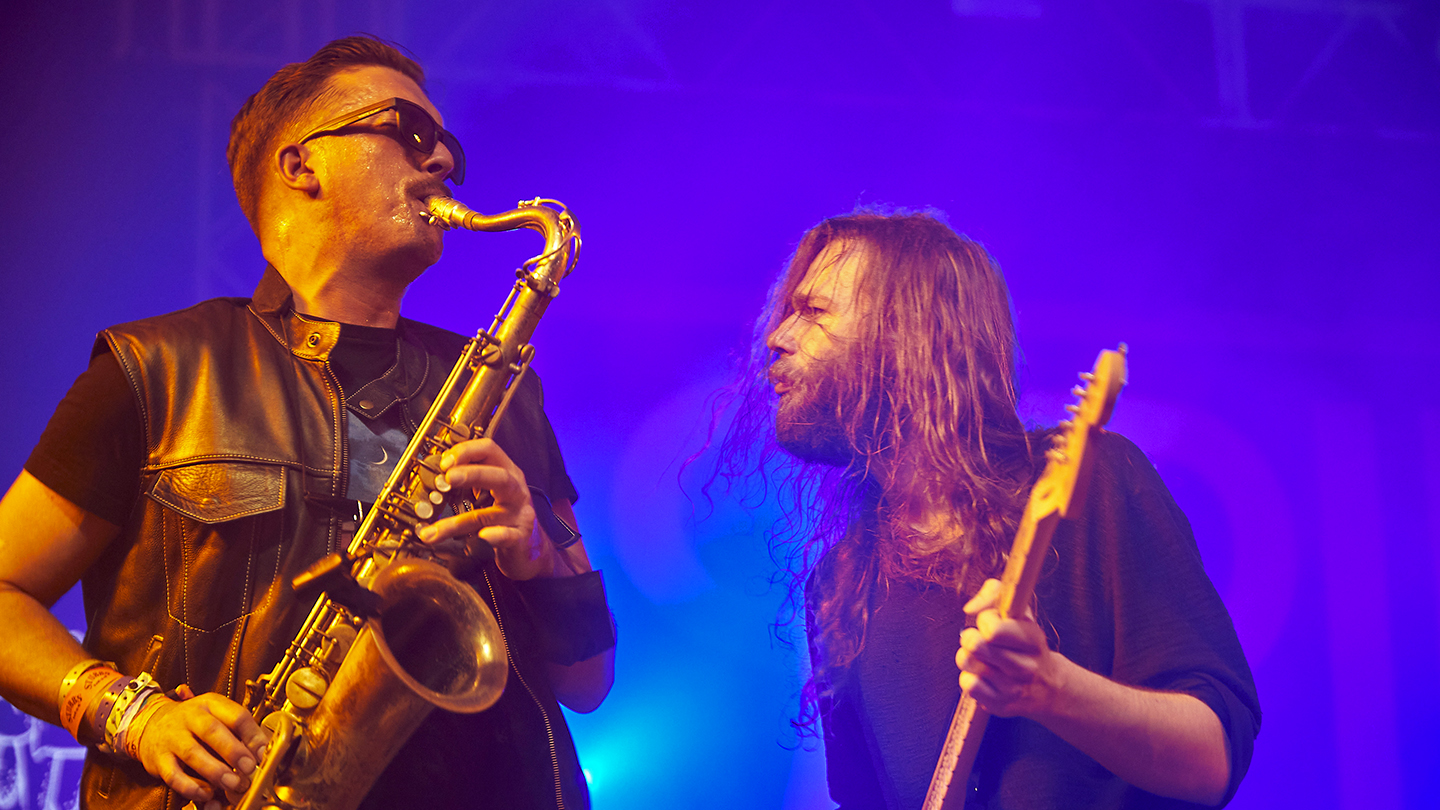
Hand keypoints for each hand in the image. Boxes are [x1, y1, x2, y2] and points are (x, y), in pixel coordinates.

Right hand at [130, 687, 267, 806]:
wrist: (151, 724)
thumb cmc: (191, 722)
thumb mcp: (216, 715)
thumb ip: (237, 731)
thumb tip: (261, 751)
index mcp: (211, 704)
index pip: (236, 715)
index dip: (252, 735)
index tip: (261, 753)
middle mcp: (190, 717)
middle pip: (212, 731)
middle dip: (234, 751)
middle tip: (248, 768)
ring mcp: (172, 738)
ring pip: (193, 753)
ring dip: (216, 771)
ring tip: (232, 783)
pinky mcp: (159, 759)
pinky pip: (174, 775)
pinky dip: (191, 787)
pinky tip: (205, 793)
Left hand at [414, 438, 551, 579]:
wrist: (528, 546)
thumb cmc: (503, 515)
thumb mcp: (488, 491)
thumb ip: (466, 481)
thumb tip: (433, 477)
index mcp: (506, 472)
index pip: (489, 450)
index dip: (466, 451)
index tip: (444, 462)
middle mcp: (516, 490)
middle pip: (499, 476)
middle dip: (472, 474)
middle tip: (448, 479)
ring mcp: (520, 514)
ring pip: (492, 514)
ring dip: (459, 522)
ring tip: (435, 531)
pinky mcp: (520, 537)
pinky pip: (508, 536)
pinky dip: (495, 536)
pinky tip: (482, 537)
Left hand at [956, 578, 1063, 718]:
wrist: (1048, 687)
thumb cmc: (1025, 644)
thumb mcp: (1019, 612)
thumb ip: (995, 593)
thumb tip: (970, 608)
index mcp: (1033, 639)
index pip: (993, 629)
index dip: (985, 620)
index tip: (991, 624)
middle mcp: (1026, 666)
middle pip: (976, 645)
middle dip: (971, 638)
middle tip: (978, 640)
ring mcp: (1014, 688)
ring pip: (968, 662)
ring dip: (967, 656)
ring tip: (980, 657)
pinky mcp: (1001, 705)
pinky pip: (968, 685)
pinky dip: (969, 677)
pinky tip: (982, 676)